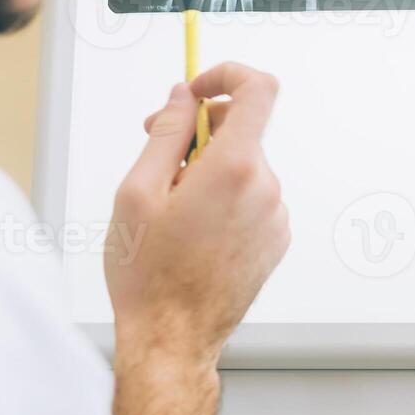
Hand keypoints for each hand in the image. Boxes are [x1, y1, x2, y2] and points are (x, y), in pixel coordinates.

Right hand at [108, 61, 287, 353]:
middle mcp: (267, 188)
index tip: (197, 88)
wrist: (173, 339)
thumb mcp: (138, 190)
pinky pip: (251, 196)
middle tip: (157, 144)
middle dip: (200, 128)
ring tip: (169, 205)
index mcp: (236, 168)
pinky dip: (224, 196)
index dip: (227, 75)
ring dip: (209, 168)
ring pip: (243, 165)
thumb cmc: (149, 273)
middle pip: (243, 129)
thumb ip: (166, 131)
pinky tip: (191, 227)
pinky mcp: (276, 238)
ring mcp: (276, 216)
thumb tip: (183, 96)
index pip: (258, 90)